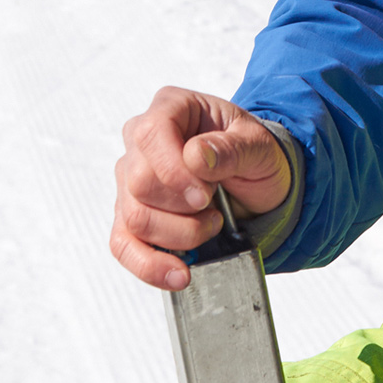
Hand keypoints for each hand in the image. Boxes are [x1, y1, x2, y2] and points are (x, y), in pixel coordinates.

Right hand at [111, 86, 291, 290]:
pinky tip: (179, 274)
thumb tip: (195, 156)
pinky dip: (150, 266)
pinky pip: (123, 245)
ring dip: (179, 235)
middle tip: (216, 209)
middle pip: (139, 182)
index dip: (173, 171)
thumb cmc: (254, 154)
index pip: (150, 135)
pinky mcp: (130, 216)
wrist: (257, 183)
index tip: (205, 196)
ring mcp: (131, 180)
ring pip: (134, 217)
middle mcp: (141, 142)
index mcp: (171, 108)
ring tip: (210, 225)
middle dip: (183, 208)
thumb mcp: (259, 146)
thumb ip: (232, 148)